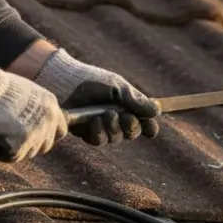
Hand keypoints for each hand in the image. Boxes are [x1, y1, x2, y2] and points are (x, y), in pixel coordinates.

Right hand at [0, 52, 67, 161]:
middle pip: (46, 145)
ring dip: (14, 148)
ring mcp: (36, 134)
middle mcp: (48, 120)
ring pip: (29, 153)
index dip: (48, 135)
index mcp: (51, 105)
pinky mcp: (21, 146)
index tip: (35, 135)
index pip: (61, 130)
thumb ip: (32, 107)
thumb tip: (26, 119)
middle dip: (30, 145)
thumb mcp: (24, 91)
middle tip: (12, 139)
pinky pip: (11, 157)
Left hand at [33, 48, 159, 145]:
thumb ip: (136, 100)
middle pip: (132, 133)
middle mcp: (116, 117)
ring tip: (105, 114)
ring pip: (115, 139)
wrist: (64, 82)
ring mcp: (101, 126)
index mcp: (126, 105)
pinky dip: (98, 132)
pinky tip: (94, 121)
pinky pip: (98, 141)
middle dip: (131, 127)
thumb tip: (157, 111)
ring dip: (113, 128)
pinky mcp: (85, 132)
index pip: (143, 122)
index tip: (150, 130)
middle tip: (125, 117)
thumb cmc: (92, 81)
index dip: (149, 128)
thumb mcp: (117, 87)